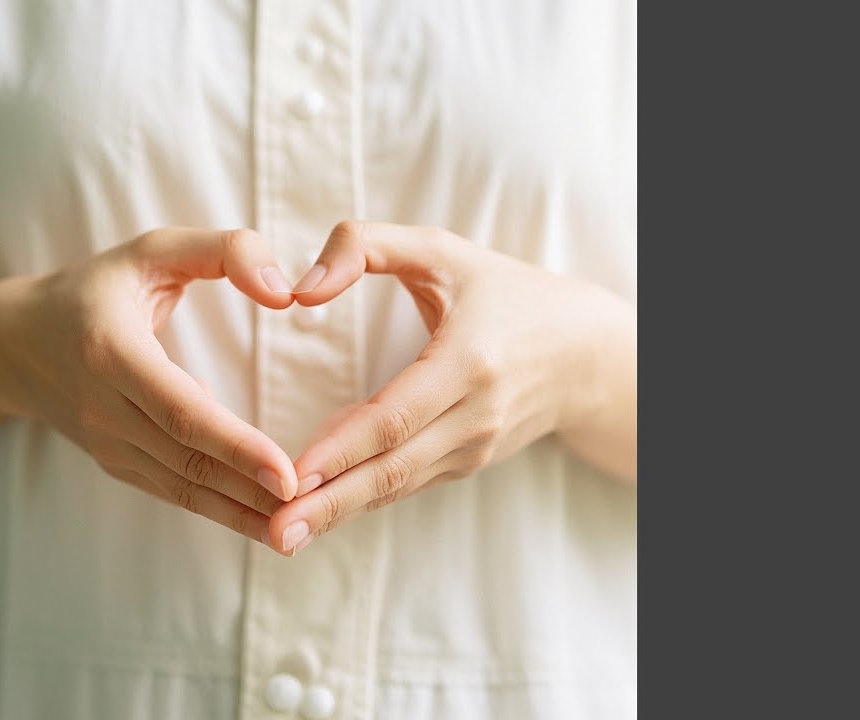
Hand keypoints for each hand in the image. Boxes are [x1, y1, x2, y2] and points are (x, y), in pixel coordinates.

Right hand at [7, 227, 301, 545]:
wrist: (18, 345)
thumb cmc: (97, 290)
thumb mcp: (153, 249)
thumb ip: (225, 250)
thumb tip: (283, 290)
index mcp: (111, 351)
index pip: (181, 410)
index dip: (236, 445)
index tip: (285, 474)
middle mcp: (103, 407)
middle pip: (187, 458)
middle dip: (250, 489)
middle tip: (312, 509)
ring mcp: (107, 444)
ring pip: (183, 486)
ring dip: (241, 512)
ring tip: (298, 528)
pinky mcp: (117, 464)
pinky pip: (174, 492)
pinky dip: (220, 511)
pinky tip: (264, 521)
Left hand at [269, 221, 636, 552]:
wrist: (584, 351)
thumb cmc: (503, 291)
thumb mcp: (441, 250)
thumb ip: (364, 246)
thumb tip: (300, 289)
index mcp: (469, 361)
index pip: (395, 417)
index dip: (342, 448)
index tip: (293, 475)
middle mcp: (476, 415)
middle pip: (392, 467)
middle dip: (330, 502)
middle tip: (275, 531)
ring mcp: (475, 447)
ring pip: (396, 486)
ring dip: (339, 512)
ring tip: (284, 534)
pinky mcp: (468, 463)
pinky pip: (406, 482)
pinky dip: (361, 499)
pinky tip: (320, 510)